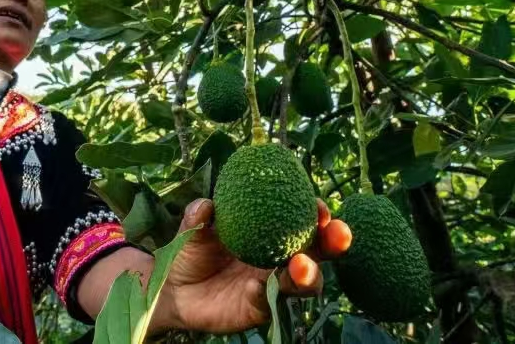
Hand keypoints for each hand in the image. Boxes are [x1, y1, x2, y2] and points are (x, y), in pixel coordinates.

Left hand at [151, 198, 351, 335]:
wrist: (175, 290)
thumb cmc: (191, 253)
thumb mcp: (192, 231)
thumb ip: (198, 216)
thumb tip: (205, 204)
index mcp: (270, 232)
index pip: (302, 221)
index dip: (317, 214)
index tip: (320, 206)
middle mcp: (279, 259)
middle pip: (317, 252)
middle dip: (333, 242)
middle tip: (339, 234)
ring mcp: (272, 285)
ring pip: (303, 283)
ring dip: (308, 273)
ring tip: (301, 265)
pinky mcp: (258, 310)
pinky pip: (269, 303)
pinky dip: (265, 294)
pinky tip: (255, 286)